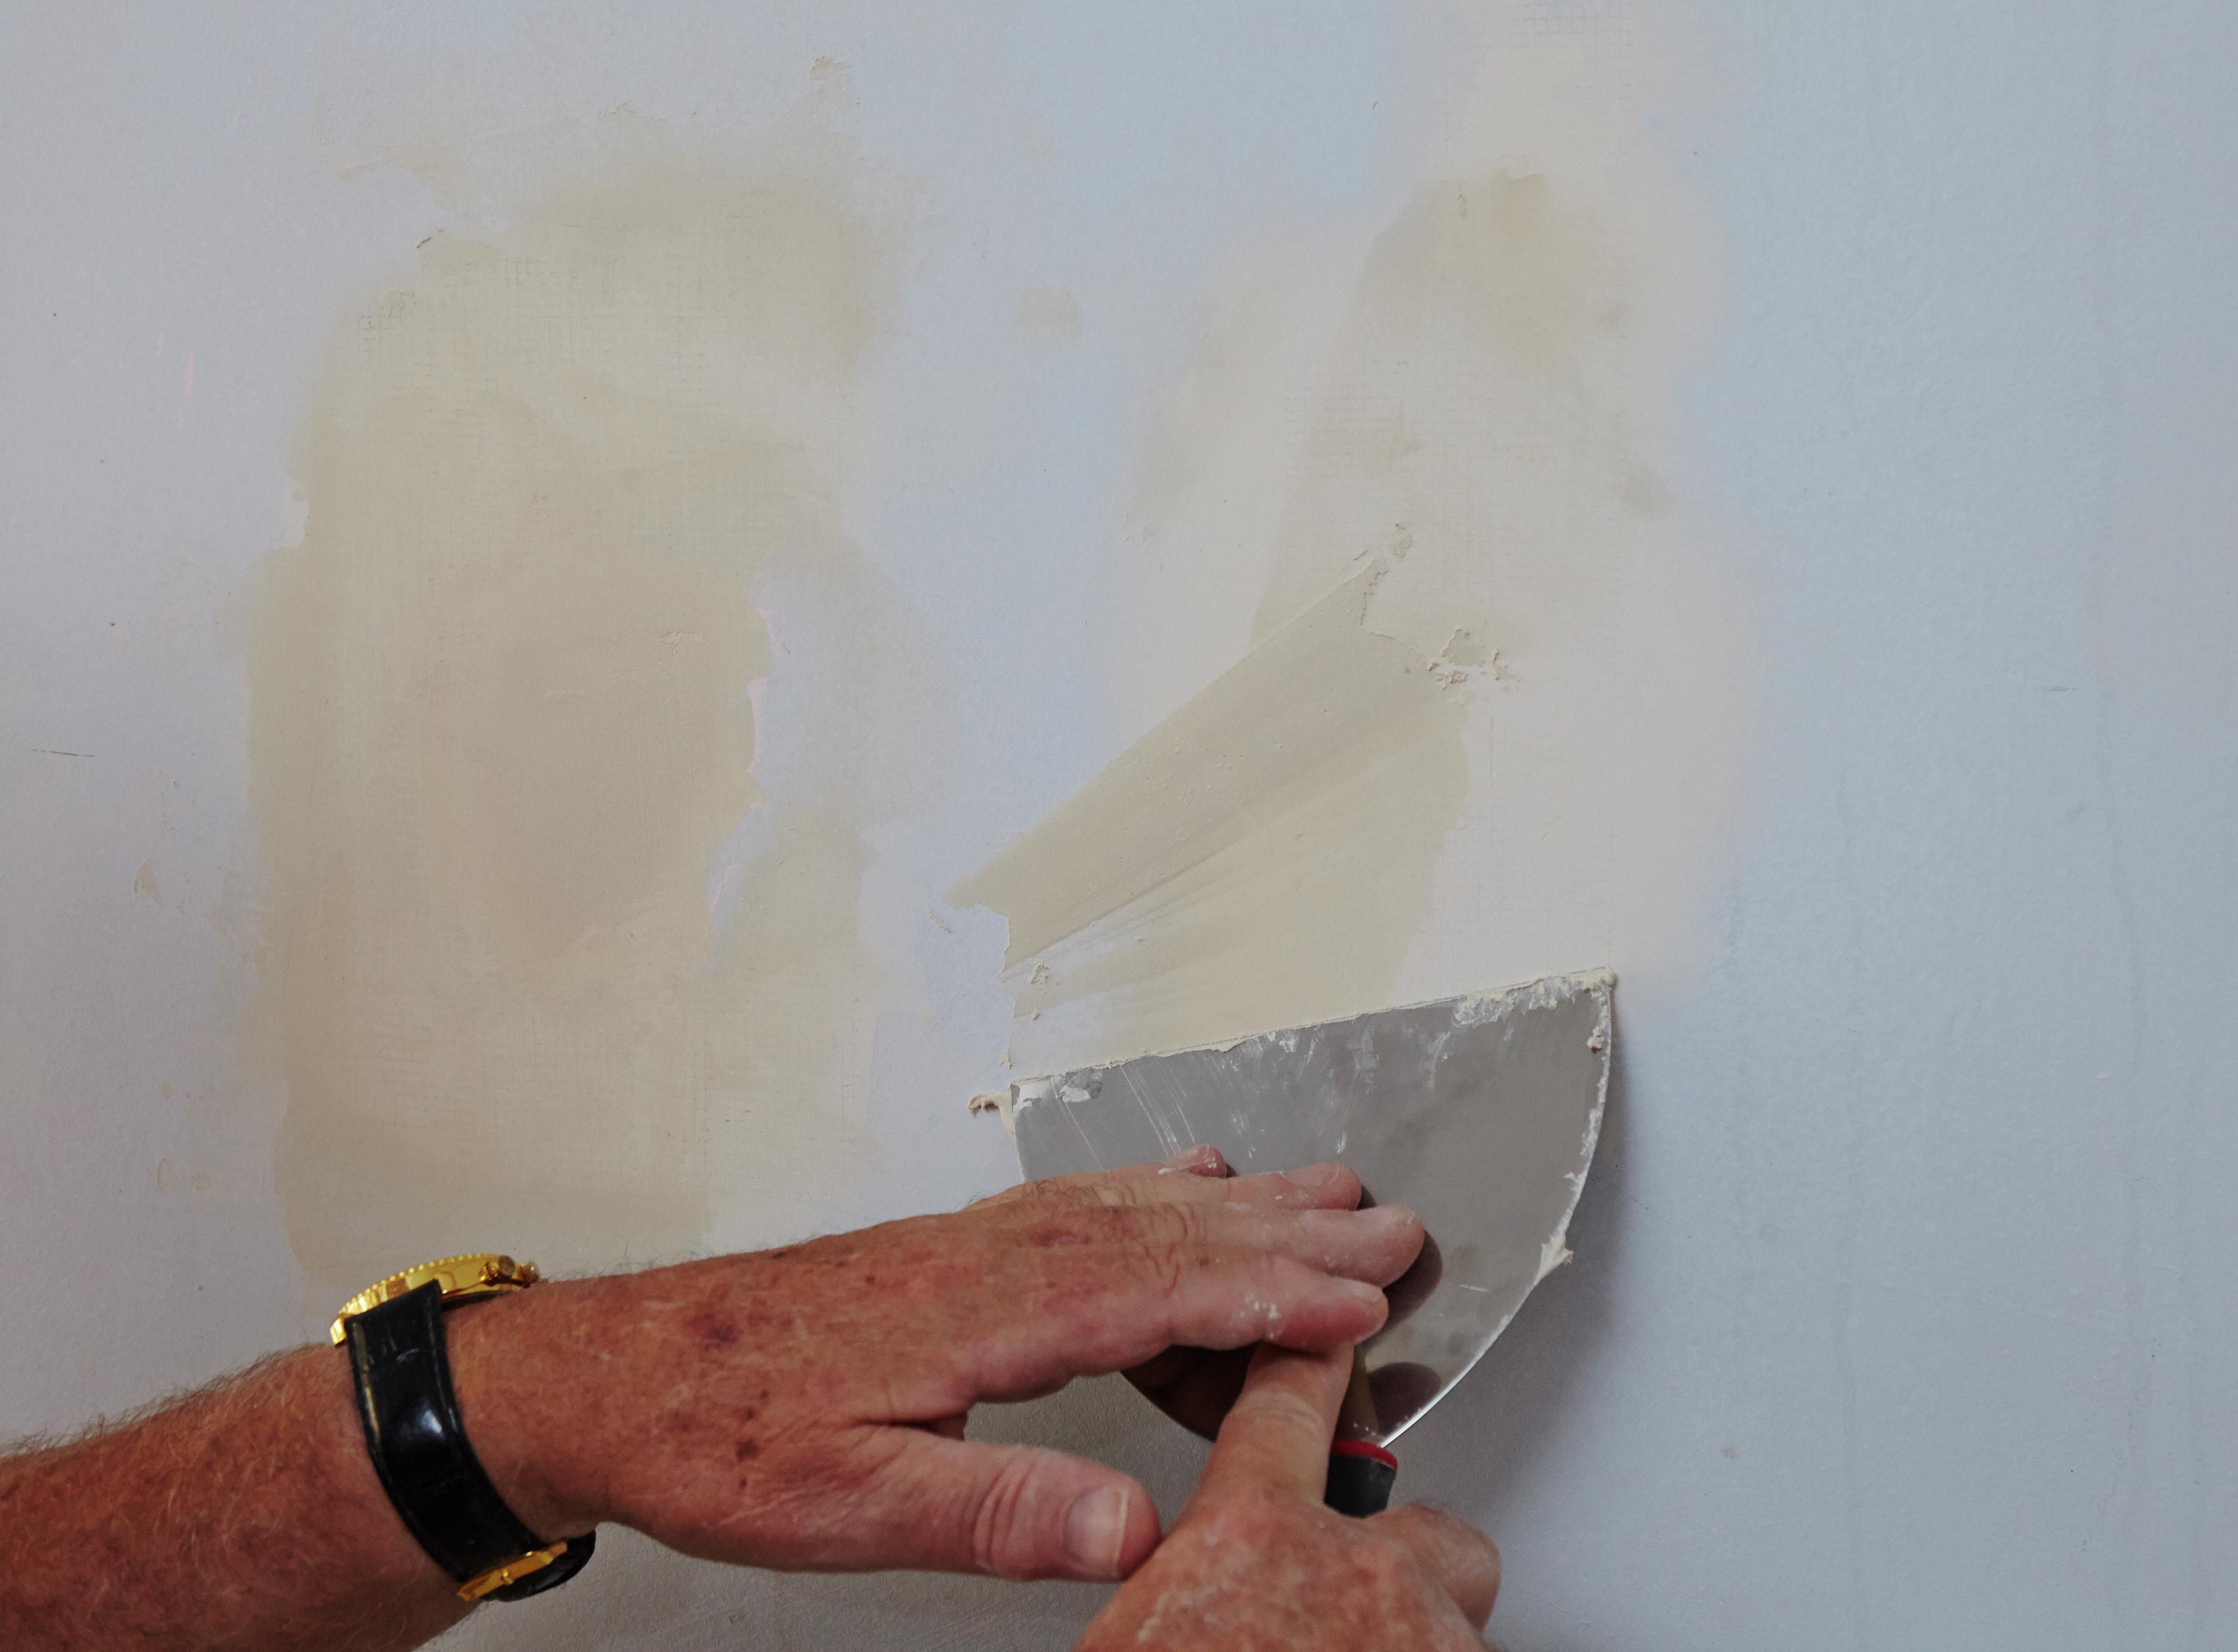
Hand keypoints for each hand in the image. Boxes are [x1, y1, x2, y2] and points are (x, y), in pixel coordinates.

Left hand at [445, 1146, 1422, 1582]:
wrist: (614, 1374)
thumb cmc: (718, 1438)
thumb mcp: (843, 1505)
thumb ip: (991, 1513)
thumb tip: (1128, 1533)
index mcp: (979, 1316)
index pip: (1157, 1296)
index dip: (1271, 1300)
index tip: (1366, 1300)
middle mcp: (987, 1258)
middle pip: (1166, 1231)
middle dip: (1289, 1232)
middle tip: (1390, 1226)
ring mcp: (970, 1244)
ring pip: (1133, 1207)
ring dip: (1240, 1203)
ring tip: (1326, 1191)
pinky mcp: (950, 1251)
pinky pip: (1080, 1202)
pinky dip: (1153, 1190)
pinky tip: (1183, 1183)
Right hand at [1077, 1344, 1501, 1649]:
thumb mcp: (1133, 1640)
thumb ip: (1180, 1594)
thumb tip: (1193, 1599)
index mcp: (1246, 1539)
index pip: (1287, 1408)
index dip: (1314, 1365)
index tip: (1331, 1335)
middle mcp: (1354, 1573)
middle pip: (1434, 1531)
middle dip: (1414, 1572)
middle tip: (1359, 1630)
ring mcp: (1422, 1641)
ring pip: (1463, 1627)